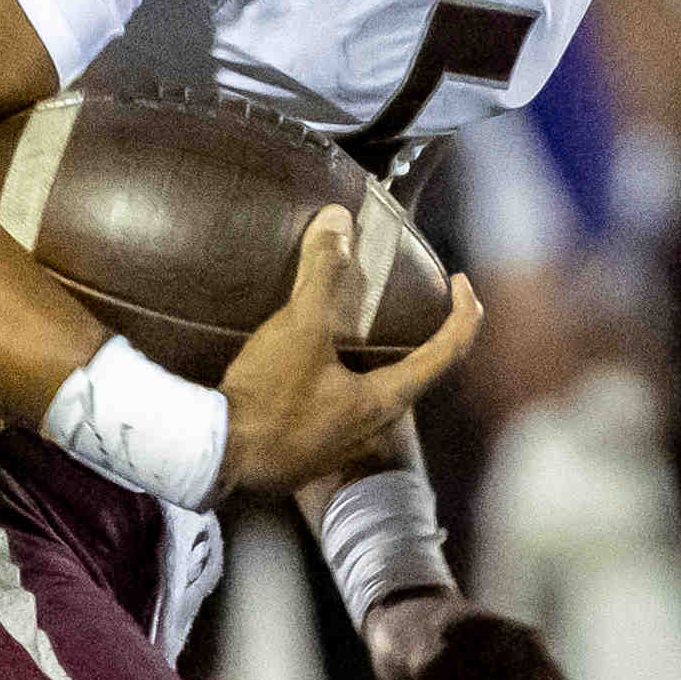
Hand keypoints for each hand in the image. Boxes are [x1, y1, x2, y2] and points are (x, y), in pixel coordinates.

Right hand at [215, 210, 484, 496]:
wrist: (216, 459)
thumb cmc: (268, 401)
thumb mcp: (299, 328)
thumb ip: (323, 273)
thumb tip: (338, 220)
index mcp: (386, 398)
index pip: (449, 351)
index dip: (464, 311)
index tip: (461, 280)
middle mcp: (375, 425)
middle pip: (418, 373)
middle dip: (424, 333)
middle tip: (415, 298)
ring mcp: (344, 441)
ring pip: (378, 389)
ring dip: (381, 354)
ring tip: (363, 320)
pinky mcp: (313, 446)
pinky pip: (344, 403)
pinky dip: (346, 373)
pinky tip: (318, 358)